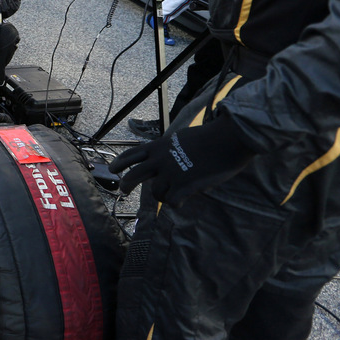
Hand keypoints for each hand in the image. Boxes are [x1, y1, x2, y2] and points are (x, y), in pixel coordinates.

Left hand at [109, 112, 253, 205]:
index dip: (120, 162)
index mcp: (159, 145)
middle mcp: (160, 159)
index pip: (132, 153)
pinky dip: (176, 203)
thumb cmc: (209, 136)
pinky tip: (181, 202)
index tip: (112, 170)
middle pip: (134, 174)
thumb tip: (163, 154)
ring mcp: (171, 173)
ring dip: (161, 196)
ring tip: (168, 196)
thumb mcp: (180, 137)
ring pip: (156, 192)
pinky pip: (172, 201)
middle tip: (123, 190)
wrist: (227, 139)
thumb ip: (169, 147)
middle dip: (126, 184)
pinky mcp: (184, 186)